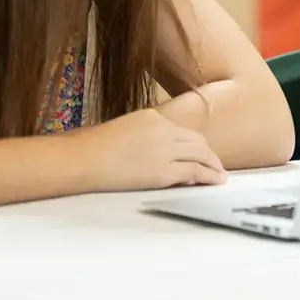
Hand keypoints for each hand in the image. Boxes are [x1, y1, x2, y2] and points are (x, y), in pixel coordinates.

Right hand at [67, 108, 227, 192]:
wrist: (79, 158)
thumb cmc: (87, 148)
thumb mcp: (119, 131)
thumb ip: (139, 137)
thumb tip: (144, 151)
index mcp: (151, 118)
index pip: (181, 132)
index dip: (194, 144)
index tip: (200, 152)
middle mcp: (163, 130)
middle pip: (196, 141)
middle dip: (208, 154)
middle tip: (215, 165)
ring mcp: (165, 150)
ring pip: (201, 155)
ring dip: (213, 165)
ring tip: (219, 175)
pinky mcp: (163, 171)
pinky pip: (195, 171)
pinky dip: (209, 176)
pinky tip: (215, 181)